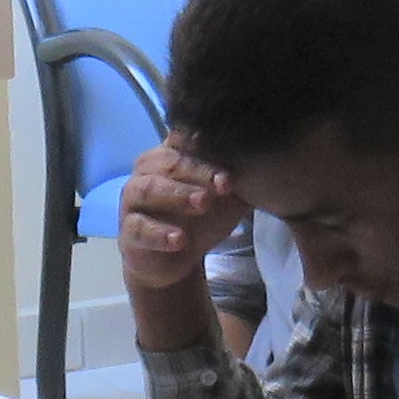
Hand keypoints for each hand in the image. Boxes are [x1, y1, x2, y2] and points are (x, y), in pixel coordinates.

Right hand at [117, 138, 243, 293]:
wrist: (174, 259)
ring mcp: (133, 201)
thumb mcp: (225, 198)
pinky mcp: (128, 232)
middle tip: (225, 183)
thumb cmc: (199, 218)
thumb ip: (238, 177)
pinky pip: (139, 229)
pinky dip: (160, 234)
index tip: (238, 157)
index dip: (210, 147)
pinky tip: (180, 240)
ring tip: (204, 203)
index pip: (186, 140)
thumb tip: (269, 157)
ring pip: (150, 190)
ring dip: (178, 195)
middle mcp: (146, 171)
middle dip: (199, 171)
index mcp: (170, 154)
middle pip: (169, 162)